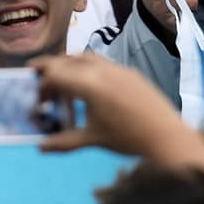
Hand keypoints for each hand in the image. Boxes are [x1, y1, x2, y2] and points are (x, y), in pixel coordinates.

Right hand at [31, 53, 196, 156]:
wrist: (166, 135)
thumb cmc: (127, 138)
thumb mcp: (92, 139)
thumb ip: (64, 142)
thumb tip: (41, 147)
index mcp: (88, 84)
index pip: (55, 74)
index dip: (43, 84)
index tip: (40, 98)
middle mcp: (99, 69)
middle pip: (67, 60)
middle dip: (50, 68)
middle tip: (38, 74)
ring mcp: (116, 68)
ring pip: (85, 56)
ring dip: (69, 63)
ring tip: (62, 75)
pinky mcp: (129, 71)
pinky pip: (102, 62)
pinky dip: (88, 67)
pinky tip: (90, 83)